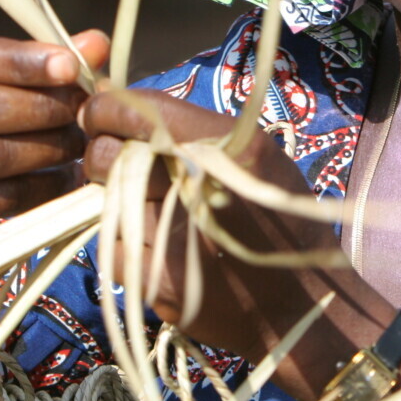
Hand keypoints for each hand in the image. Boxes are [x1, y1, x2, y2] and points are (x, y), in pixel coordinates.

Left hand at [80, 89, 340, 358]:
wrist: (299, 304)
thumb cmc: (282, 221)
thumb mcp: (258, 156)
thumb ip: (192, 128)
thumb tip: (116, 97)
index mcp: (227, 144)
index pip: (135, 110)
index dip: (106, 109)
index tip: (101, 115)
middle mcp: (196, 184)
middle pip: (105, 154)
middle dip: (102, 155)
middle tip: (119, 164)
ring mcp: (171, 234)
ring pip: (101, 199)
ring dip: (111, 197)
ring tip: (142, 204)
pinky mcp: (153, 278)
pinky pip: (109, 243)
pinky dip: (122, 239)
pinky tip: (152, 242)